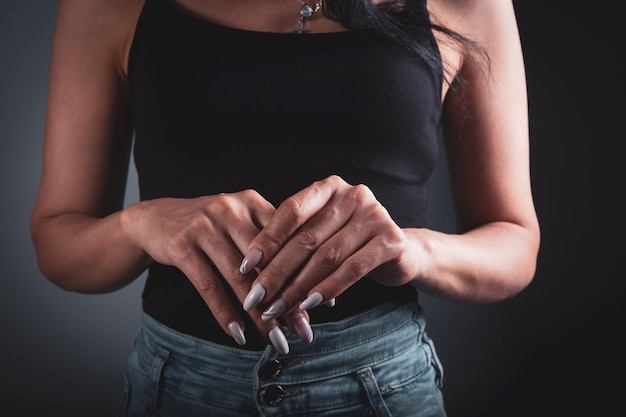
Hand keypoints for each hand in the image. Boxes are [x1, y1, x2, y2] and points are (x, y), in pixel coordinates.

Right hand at [121, 191, 312, 352]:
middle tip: (303, 332)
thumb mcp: (240, 224)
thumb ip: (269, 247)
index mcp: (252, 202)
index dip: (306, 274)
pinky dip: (225, 313)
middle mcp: (231, 209)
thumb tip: (307, 287)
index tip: (323, 305)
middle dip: (287, 301)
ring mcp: (205, 226)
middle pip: (267, 263)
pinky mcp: (182, 245)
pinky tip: (238, 335)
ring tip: (275, 341)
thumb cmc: (208, 227)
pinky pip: (209, 286)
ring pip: (240, 279)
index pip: (287, 241)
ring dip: (259, 315)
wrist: (155, 219)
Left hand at [239, 175, 419, 320]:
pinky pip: (352, 269)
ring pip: (326, 257)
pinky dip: (327, 289)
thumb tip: (251, 272)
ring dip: (297, 287)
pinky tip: (310, 305)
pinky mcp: (391, 240)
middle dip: (276, 272)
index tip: (244, 266)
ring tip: (277, 308)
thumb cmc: (348, 243)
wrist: (400, 251)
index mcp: (329, 187)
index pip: (291, 210)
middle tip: (255, 298)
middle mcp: (353, 195)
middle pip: (306, 237)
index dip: (266, 239)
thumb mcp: (321, 235)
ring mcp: (374, 215)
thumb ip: (294, 243)